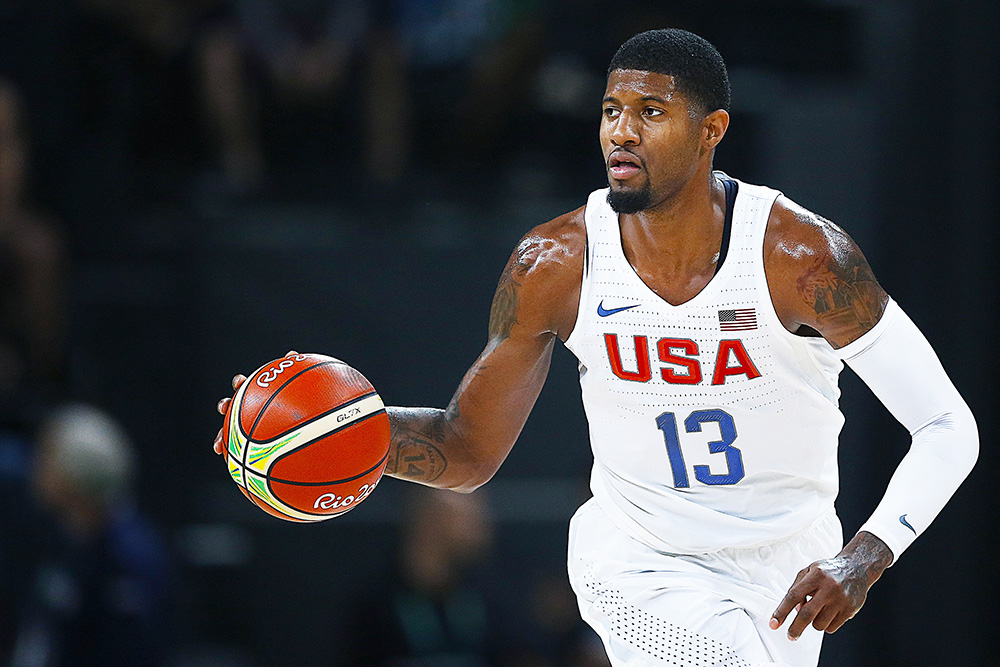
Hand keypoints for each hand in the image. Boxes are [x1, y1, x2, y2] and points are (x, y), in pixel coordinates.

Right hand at [212, 351, 297, 454]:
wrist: (305, 432)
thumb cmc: (305, 410)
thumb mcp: (305, 392)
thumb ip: (298, 374)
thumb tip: (292, 354)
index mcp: (261, 397)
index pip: (247, 386)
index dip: (241, 383)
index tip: (239, 382)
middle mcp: (252, 412)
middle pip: (233, 408)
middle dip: (226, 406)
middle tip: (225, 407)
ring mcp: (250, 430)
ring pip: (231, 433)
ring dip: (222, 438)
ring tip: (218, 446)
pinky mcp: (252, 448)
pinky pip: (242, 456)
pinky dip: (237, 462)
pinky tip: (235, 472)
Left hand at [769, 532, 891, 639]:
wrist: (857, 568)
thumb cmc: (829, 571)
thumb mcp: (809, 570)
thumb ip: (797, 588)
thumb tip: (793, 610)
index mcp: (816, 575)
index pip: (794, 596)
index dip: (781, 611)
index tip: (774, 623)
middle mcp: (829, 587)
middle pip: (807, 614)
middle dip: (796, 628)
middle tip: (790, 636)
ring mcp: (841, 600)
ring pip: (819, 624)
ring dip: (813, 622)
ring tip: (818, 610)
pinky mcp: (850, 610)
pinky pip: (831, 627)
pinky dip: (825, 624)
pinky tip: (828, 612)